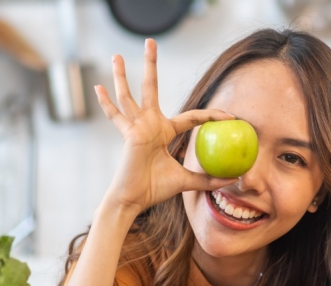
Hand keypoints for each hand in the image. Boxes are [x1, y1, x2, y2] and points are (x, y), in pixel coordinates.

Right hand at [95, 38, 235, 215]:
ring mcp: (136, 127)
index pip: (191, 117)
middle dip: (150, 65)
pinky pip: (117, 117)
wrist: (134, 199)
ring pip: (129, 95)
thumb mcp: (186, 181)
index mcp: (163, 132)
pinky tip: (99, 87)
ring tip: (115, 55)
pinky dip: (107, 103)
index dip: (211, 116)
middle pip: (150, 88)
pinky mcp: (129, 134)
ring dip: (122, 75)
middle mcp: (149, 124)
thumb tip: (231, 181)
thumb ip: (206, 179)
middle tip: (151, 41)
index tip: (230, 116)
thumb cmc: (154, 190)